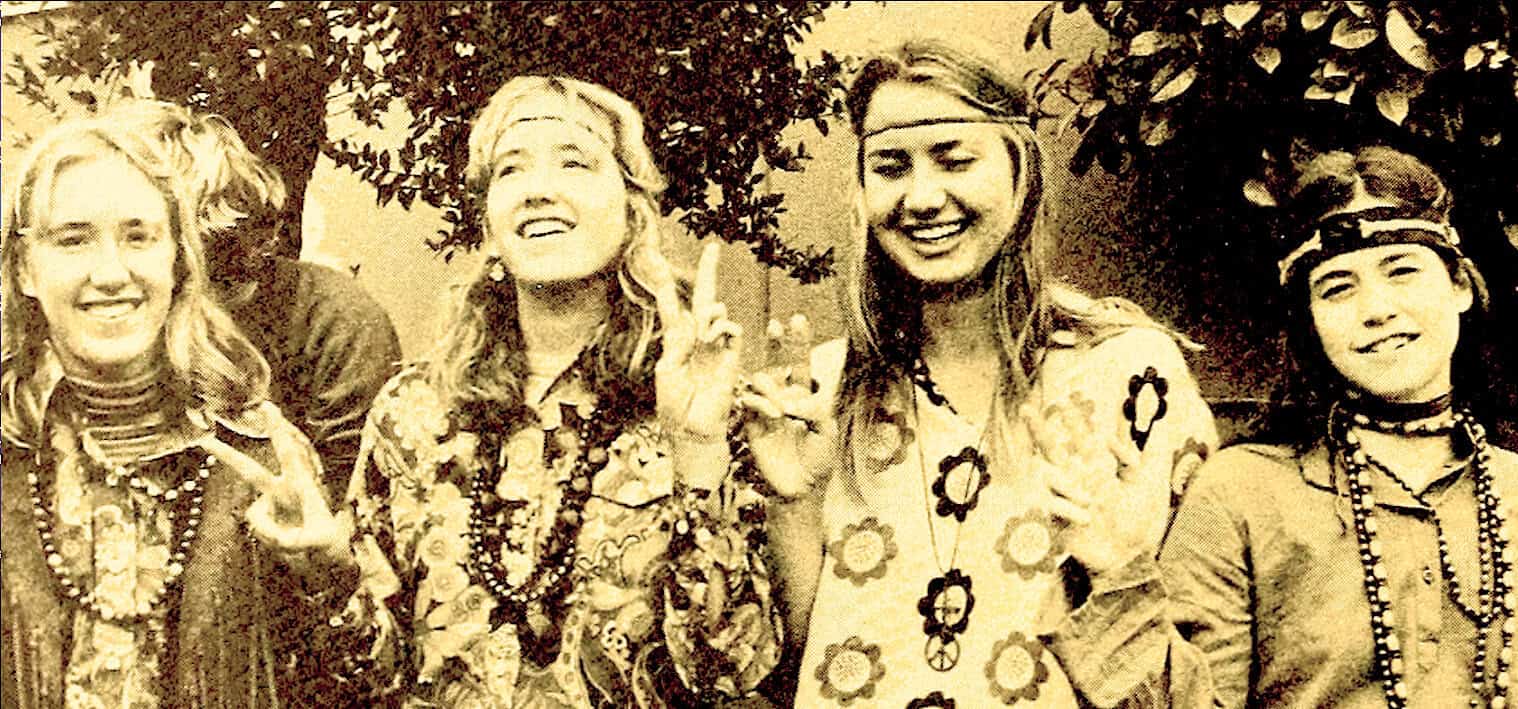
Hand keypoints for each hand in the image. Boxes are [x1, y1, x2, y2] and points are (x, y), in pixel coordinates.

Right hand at [203, 421, 349, 569]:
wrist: (330, 561)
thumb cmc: (330, 546)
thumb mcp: (315, 542)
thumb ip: (282, 535)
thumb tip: (253, 524)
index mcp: (303, 487)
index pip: (289, 454)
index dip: (278, 430)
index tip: (267, 407)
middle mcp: (286, 493)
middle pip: (250, 472)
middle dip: (228, 457)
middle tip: (208, 442)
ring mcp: (274, 509)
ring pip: (254, 513)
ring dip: (269, 531)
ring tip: (294, 539)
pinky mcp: (268, 523)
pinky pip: (255, 527)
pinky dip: (267, 537)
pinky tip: (286, 543)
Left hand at [654, 241, 744, 439]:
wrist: (693, 430)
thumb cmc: (674, 406)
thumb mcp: (666, 370)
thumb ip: (676, 341)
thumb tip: (689, 317)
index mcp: (677, 342)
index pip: (673, 308)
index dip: (667, 287)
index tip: (657, 262)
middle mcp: (697, 340)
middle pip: (704, 298)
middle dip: (708, 272)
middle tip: (713, 248)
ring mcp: (716, 347)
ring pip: (716, 311)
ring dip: (709, 315)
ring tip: (701, 336)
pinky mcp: (732, 357)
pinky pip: (731, 329)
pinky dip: (721, 327)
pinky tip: (712, 339)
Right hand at [738, 314, 837, 498]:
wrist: (802, 488)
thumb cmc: (819, 459)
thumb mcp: (828, 429)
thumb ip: (814, 408)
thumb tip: (790, 399)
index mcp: (804, 395)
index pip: (799, 362)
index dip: (798, 341)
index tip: (797, 318)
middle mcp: (783, 397)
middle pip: (775, 362)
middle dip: (775, 342)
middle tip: (775, 327)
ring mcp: (765, 408)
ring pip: (760, 380)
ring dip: (771, 386)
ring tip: (782, 409)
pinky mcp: (751, 423)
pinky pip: (750, 402)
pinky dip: (762, 403)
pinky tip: (775, 415)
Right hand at [1022, 398, 1163, 575]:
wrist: (1130, 557)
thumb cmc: (1141, 521)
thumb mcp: (1152, 483)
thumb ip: (1154, 452)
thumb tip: (1162, 422)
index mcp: (1098, 468)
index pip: (1082, 437)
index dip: (1074, 420)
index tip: (1068, 399)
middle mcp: (1077, 478)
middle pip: (1052, 448)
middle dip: (1039, 429)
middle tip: (1026, 409)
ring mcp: (1065, 497)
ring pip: (1048, 476)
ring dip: (1066, 485)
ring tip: (1092, 504)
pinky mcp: (1058, 517)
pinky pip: (1053, 506)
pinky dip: (1069, 509)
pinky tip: (1086, 518)